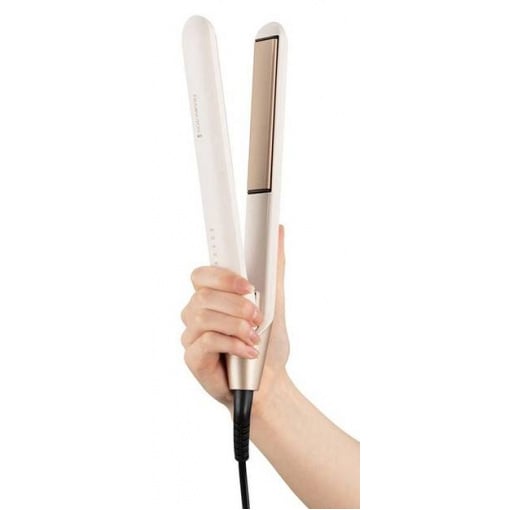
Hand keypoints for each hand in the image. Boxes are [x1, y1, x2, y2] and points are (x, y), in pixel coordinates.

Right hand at [180, 225, 288, 413]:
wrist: (269, 382)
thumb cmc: (268, 343)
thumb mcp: (274, 302)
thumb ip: (273, 268)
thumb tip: (280, 232)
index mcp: (213, 296)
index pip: (202, 274)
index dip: (222, 275)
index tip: (249, 285)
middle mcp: (197, 312)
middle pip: (202, 295)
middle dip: (236, 304)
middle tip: (258, 315)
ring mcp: (192, 335)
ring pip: (203, 316)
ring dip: (236, 325)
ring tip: (255, 336)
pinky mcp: (192, 358)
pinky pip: (205, 341)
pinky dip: (232, 344)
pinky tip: (248, 351)